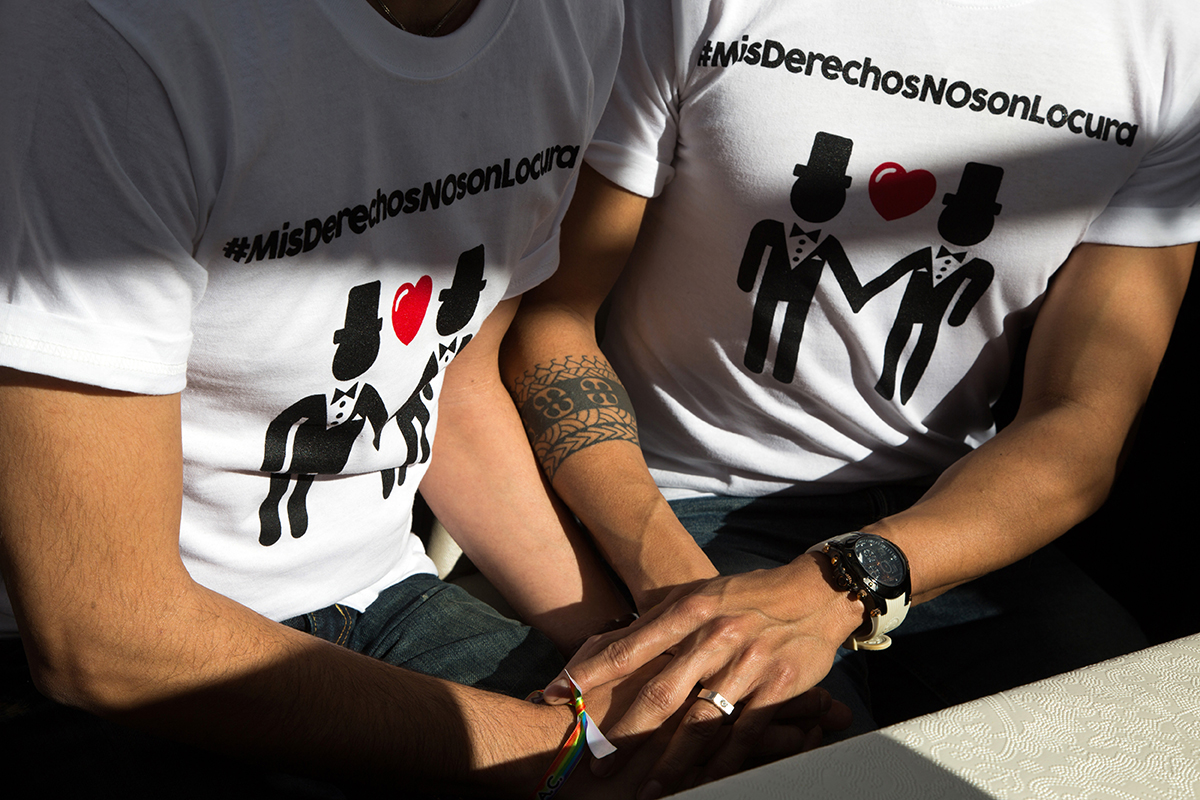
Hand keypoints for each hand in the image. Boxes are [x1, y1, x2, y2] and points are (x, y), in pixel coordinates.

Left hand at [542, 554, 862, 797]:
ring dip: (670, 762)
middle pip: (659, 694)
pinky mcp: (777, 687)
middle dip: (623, 734)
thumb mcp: (701, 594)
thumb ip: (659, 621)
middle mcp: (714, 636)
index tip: (555, 694)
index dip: (589, 674)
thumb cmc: (748, 595)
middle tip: (595, 764)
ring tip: (646, 789)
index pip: (627, 647)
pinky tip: (703, 782)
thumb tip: (609, 645)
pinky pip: (744, 734)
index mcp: (689, 609)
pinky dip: (721, 763)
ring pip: (700, 722)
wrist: (816, 592)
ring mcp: (747, 662)